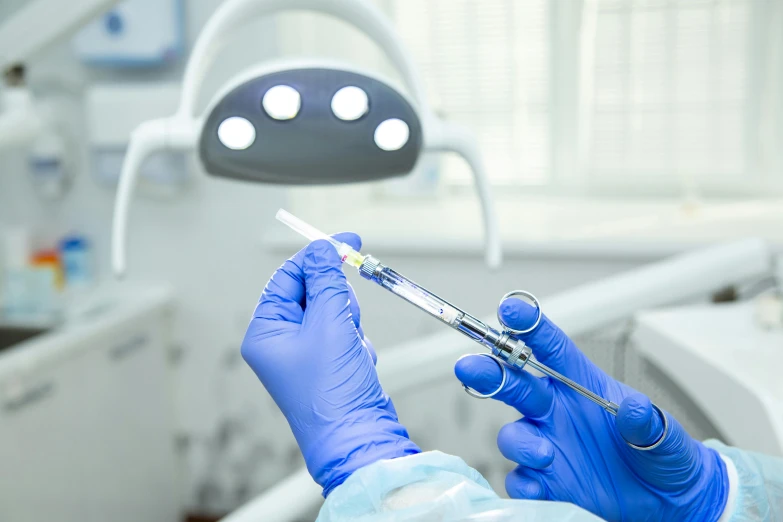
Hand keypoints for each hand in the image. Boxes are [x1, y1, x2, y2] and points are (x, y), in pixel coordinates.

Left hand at [242, 234, 418, 495]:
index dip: (317, 258)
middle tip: (346, 317)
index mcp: (265, 331)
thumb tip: (322, 249)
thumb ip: (326, 280)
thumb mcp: (329, 324)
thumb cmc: (332, 390)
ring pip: (334, 310)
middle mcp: (280, 340)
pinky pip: (346, 331)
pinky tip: (356, 361)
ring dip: (350, 322)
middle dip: (337, 301)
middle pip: (313, 291)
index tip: (346, 242)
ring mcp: (305, 351)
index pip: (288, 277)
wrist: (357, 436)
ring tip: (350, 347)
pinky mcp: (329, 360)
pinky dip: (357, 341)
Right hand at [454, 299, 729, 521]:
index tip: (512, 310)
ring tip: (544, 454)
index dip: (529, 326)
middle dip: (489, 372)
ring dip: (520, 441)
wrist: (668, 501)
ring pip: (513, 433)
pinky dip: (525, 484)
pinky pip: (521, 480)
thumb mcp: (665, 436)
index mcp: (581, 384)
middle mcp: (556, 411)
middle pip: (513, 382)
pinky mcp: (547, 482)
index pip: (551, 349)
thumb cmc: (661, 453)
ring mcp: (547, 445)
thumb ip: (648, 422)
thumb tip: (635, 410)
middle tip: (471, 367)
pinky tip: (539, 487)